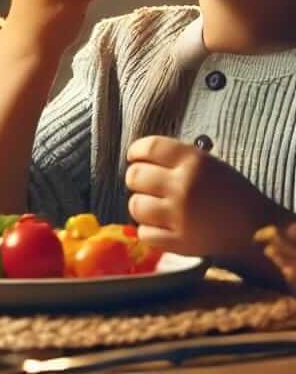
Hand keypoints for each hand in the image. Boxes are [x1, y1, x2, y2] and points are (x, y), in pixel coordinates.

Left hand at [126, 136, 286, 258]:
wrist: (256, 228)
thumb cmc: (228, 191)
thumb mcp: (206, 163)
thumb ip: (174, 158)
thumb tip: (137, 159)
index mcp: (192, 161)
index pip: (148, 147)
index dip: (136, 151)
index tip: (135, 158)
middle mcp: (183, 186)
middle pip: (135, 176)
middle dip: (136, 179)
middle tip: (146, 185)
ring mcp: (180, 216)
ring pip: (135, 206)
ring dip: (141, 206)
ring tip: (154, 207)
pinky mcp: (181, 243)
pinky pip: (145, 234)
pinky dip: (148, 231)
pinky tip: (160, 227)